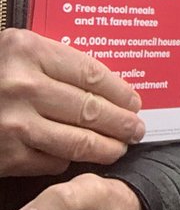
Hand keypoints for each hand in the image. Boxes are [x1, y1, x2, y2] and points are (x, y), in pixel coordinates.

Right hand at [0, 27, 144, 175]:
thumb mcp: (12, 50)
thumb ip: (51, 61)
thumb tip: (106, 84)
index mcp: (26, 50)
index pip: (91, 74)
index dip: (120, 91)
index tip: (135, 101)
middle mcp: (21, 85)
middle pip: (90, 108)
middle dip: (121, 122)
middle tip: (136, 128)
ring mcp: (12, 124)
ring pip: (77, 140)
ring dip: (106, 147)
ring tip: (119, 147)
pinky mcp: (5, 155)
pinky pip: (51, 160)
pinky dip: (68, 159)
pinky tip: (78, 156)